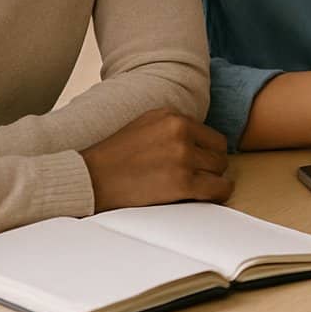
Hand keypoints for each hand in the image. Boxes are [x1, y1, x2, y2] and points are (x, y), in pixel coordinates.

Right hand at [80, 109, 231, 211]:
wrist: (90, 179)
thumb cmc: (114, 158)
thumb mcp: (144, 126)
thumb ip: (173, 127)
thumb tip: (199, 141)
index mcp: (171, 116)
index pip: (210, 135)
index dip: (207, 152)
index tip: (201, 163)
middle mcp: (180, 131)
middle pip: (218, 152)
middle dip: (210, 166)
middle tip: (198, 177)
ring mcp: (182, 156)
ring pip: (220, 169)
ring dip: (212, 180)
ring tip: (197, 187)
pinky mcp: (182, 181)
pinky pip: (218, 188)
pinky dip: (218, 193)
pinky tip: (209, 195)